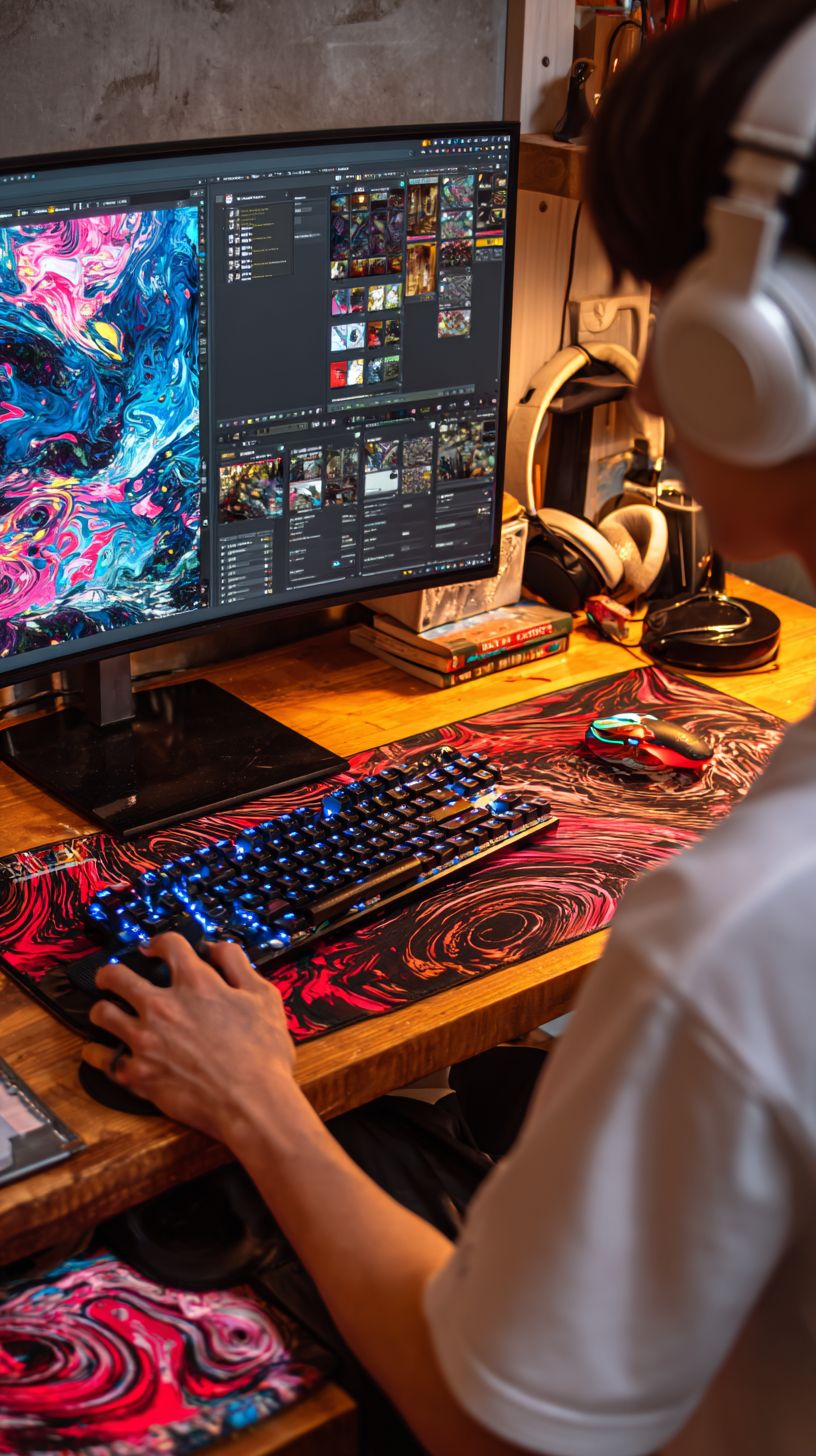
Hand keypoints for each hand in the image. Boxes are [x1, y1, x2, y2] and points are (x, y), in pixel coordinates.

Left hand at [81, 934, 296, 1144]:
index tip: (155, 948)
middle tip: (111, 977)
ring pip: (102, 1013)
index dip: (160, 942)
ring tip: (106, 1012)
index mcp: (196, 983)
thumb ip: (238, 964)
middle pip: (118, 975)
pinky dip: (97, 1053)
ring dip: (102, 1009)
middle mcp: (163, 1007)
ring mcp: (145, 1040)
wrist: (252, 1104)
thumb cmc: (263, 1055)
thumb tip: (219, 948)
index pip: (167, 945)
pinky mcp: (137, 1074)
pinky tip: (100, 1051)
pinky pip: (101, 1058)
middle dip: (111, 972)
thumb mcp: (264, 997)